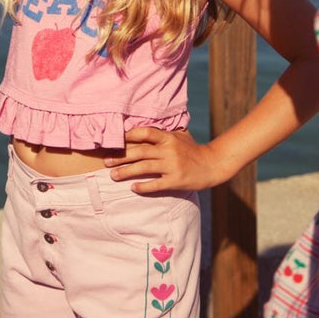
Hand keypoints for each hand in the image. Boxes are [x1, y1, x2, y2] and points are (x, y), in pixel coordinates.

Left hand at [104, 126, 227, 192]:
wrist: (212, 165)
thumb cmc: (192, 150)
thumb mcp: (179, 137)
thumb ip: (162, 134)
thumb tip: (141, 130)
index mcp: (168, 138)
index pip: (145, 132)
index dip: (129, 135)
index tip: (114, 140)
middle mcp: (169, 150)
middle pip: (140, 152)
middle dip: (121, 156)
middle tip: (106, 161)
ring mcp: (172, 166)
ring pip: (144, 168)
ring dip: (126, 171)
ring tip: (112, 175)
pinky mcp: (176, 180)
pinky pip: (156, 184)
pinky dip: (143, 186)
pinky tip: (132, 187)